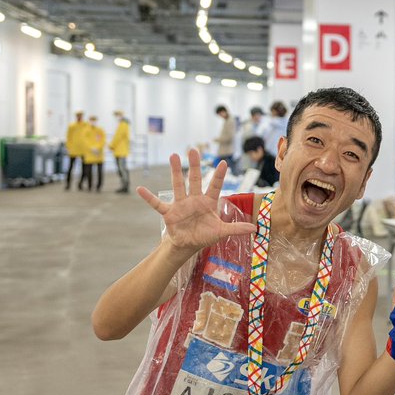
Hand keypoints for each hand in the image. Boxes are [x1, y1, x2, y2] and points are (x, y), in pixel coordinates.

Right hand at [135, 149, 254, 256]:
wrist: (188, 244)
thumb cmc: (205, 235)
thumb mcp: (221, 232)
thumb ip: (235, 228)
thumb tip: (254, 228)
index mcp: (208, 202)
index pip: (215, 186)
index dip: (218, 175)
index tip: (223, 162)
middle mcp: (194, 200)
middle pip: (194, 179)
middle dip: (194, 165)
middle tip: (193, 149)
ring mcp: (181, 204)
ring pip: (178, 185)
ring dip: (175, 172)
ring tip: (173, 155)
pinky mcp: (169, 213)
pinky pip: (157, 204)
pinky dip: (148, 198)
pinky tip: (140, 189)